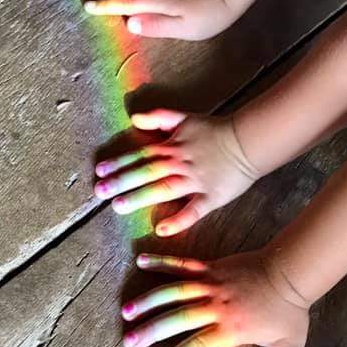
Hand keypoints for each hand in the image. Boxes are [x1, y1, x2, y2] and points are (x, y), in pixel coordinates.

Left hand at [94, 108, 258, 235]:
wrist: (247, 141)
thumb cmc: (214, 130)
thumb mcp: (184, 118)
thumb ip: (158, 118)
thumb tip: (133, 119)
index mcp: (172, 146)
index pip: (141, 154)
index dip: (120, 162)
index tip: (99, 171)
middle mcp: (180, 164)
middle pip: (147, 172)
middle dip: (122, 181)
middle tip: (99, 193)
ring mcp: (196, 181)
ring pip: (164, 190)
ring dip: (140, 198)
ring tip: (118, 206)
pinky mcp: (211, 197)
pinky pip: (194, 211)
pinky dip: (179, 220)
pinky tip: (161, 229)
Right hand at [121, 251, 309, 346]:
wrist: (291, 271)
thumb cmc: (289, 312)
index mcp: (232, 328)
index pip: (197, 346)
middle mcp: (216, 306)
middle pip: (178, 318)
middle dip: (152, 330)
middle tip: (129, 342)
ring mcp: (211, 283)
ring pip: (174, 292)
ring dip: (149, 300)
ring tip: (126, 312)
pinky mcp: (210, 267)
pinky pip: (182, 265)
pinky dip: (161, 263)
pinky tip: (140, 262)